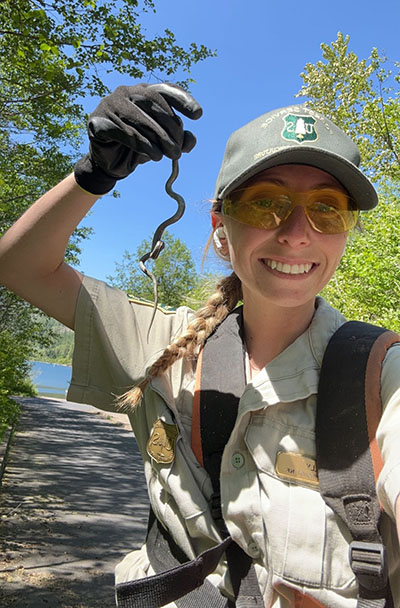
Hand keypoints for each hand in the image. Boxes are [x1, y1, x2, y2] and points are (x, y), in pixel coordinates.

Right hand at [74, 83, 201, 194]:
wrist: (112, 164)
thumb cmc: (139, 148)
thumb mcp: (162, 145)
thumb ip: (179, 141)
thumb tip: (191, 139)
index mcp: (144, 92)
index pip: (165, 90)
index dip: (182, 100)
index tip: (198, 115)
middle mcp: (126, 92)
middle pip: (153, 102)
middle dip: (170, 127)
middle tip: (178, 149)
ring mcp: (109, 104)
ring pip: (138, 117)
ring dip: (157, 139)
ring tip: (168, 156)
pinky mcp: (97, 121)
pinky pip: (122, 131)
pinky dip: (140, 144)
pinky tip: (152, 156)